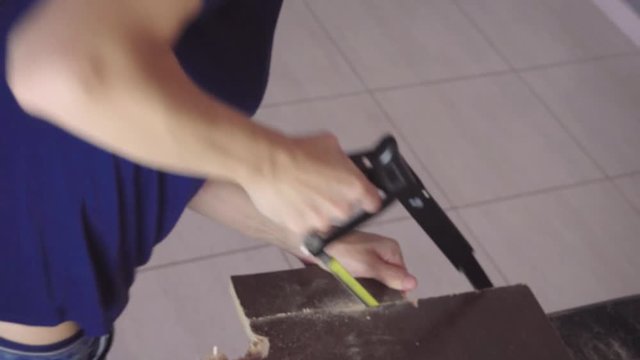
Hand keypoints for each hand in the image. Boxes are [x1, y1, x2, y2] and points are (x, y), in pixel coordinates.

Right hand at [240, 132, 381, 235]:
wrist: (267, 163)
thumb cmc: (298, 150)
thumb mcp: (330, 145)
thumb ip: (343, 162)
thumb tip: (343, 167)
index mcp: (355, 187)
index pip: (373, 202)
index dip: (366, 198)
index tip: (361, 196)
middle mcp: (342, 209)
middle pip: (346, 210)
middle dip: (335, 201)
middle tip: (318, 188)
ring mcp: (322, 222)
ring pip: (324, 220)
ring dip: (317, 211)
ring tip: (300, 194)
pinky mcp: (302, 230)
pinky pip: (305, 226)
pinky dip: (299, 217)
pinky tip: (289, 202)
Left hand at [295, 231, 417, 291]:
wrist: (318, 244)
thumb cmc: (343, 252)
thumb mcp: (370, 267)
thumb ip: (391, 276)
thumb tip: (414, 283)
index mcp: (391, 249)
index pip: (402, 275)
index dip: (395, 289)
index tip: (384, 297)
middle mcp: (384, 249)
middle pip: (391, 276)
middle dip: (381, 286)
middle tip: (368, 290)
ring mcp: (372, 252)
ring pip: (378, 276)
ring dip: (370, 284)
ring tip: (359, 286)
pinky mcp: (360, 257)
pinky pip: (367, 273)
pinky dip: (361, 279)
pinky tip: (353, 281)